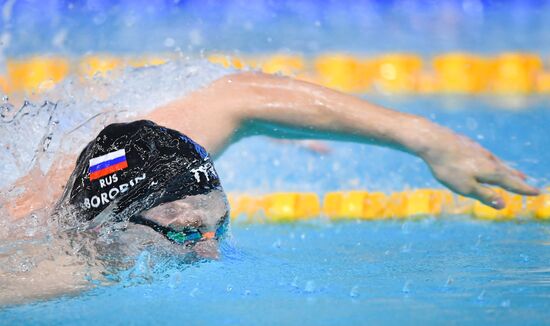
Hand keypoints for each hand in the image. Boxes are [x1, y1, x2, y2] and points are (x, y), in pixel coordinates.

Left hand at [422, 134, 538, 208]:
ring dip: (505, 168)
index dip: (524, 189)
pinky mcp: (467, 144)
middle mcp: (488, 159)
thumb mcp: (466, 187)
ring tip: (511, 171)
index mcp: (491, 171)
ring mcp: (478, 150)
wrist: (433, 141)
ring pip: (495, 161)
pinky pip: (483, 155)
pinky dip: (491, 160)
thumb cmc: (448, 167)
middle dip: (516, 178)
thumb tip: (504, 205)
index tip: (538, 192)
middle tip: (527, 181)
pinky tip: (485, 159)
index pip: (512, 183)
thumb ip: (484, 195)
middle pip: (506, 171)